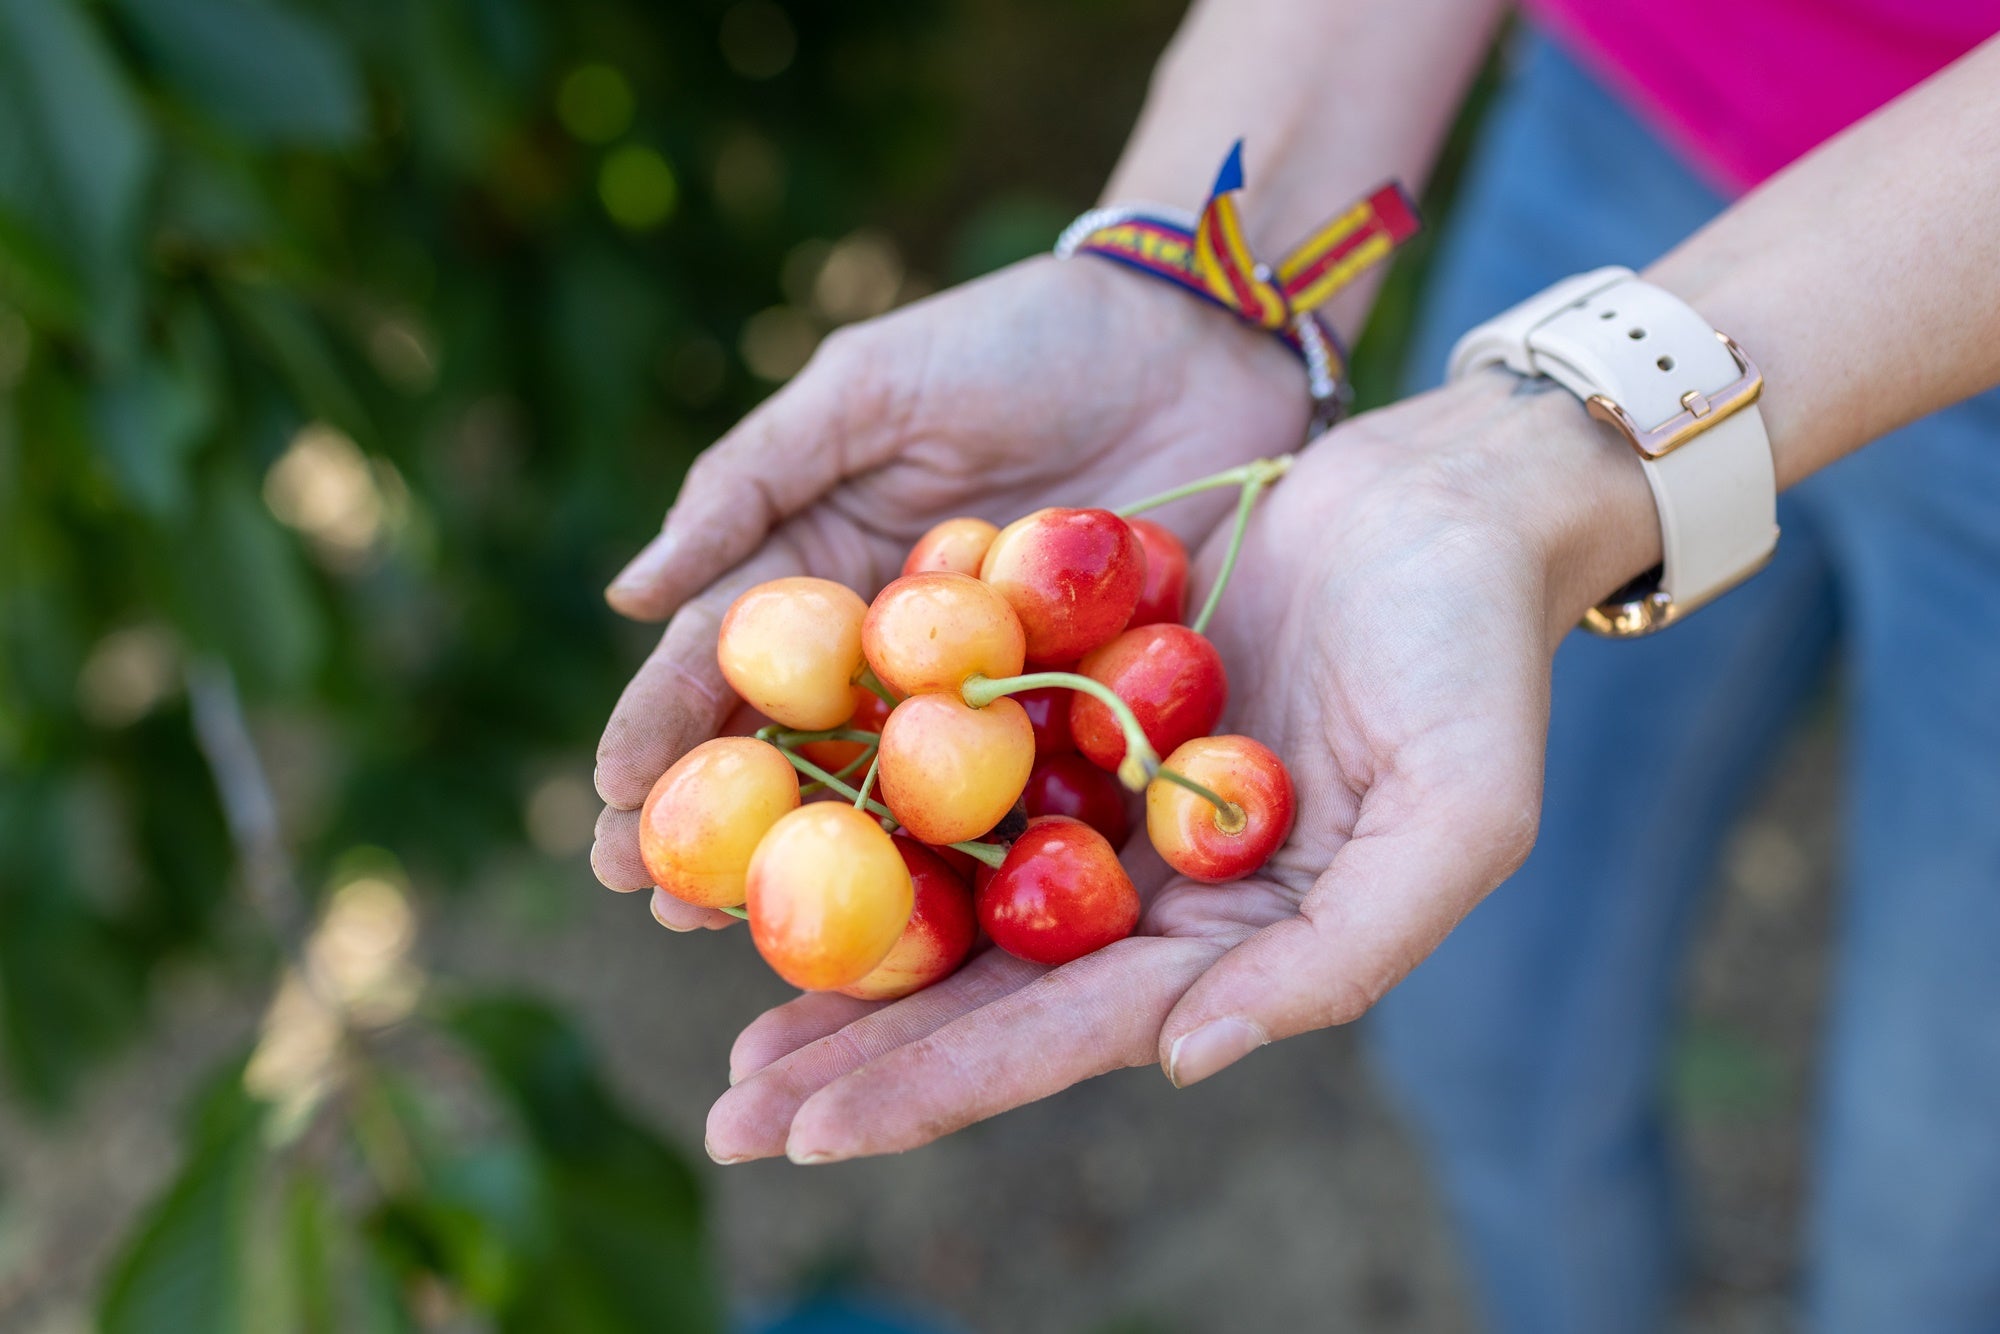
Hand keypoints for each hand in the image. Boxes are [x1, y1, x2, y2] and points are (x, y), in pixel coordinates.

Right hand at [593, 256, 1308, 925]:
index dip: (661, 731)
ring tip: (748, 941)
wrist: (1196, 335)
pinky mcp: (1081, 718)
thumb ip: (755, 482)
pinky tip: (921, 928)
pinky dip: (971, 863)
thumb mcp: (871, 388)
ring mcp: (984, 695)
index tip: (609, 802)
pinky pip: (1018, 801)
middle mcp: (892, 652)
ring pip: (889, 799)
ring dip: (821, 871)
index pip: (723, 664)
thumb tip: (630, 596)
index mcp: (827, 572)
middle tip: (653, 905)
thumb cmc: (1021, 339)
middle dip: (718, 832)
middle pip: (790, 754)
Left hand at [701, 372, 1660, 1162]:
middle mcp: (1157, 890)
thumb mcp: (1458, 815)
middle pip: (985, 991)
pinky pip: (957, 771)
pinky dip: (874, 812)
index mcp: (1234, 938)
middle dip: (860, 1061)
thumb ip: (1339, 954)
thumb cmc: (1476, 656)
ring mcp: (1108, 801)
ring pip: (953, 897)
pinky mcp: (1074, 707)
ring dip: (846, 960)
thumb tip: (1183, 1061)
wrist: (1450, 497)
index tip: (811, 1133)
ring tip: (731, 1030)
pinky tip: (779, 837)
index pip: (1065, 1032)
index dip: (939, 1086)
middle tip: (730, 1119)